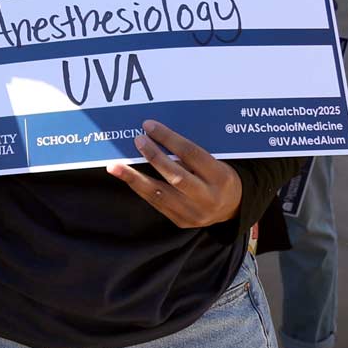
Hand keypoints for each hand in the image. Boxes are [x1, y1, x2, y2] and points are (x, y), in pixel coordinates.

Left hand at [107, 119, 241, 227]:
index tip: (149, 125)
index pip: (192, 154)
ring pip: (160, 193)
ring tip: (115, 166)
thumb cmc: (220, 176)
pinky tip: (127, 177)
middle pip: (176, 176)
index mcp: (220, 177)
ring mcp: (193, 213)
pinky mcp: (180, 221)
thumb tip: (158, 134)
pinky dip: (140, 188)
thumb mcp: (217, 161)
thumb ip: (192, 153)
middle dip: (154, 156)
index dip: (169, 138)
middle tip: (137, 139)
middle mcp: (207, 197)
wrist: (233, 208)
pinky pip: (156, 203)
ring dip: (134, 178)